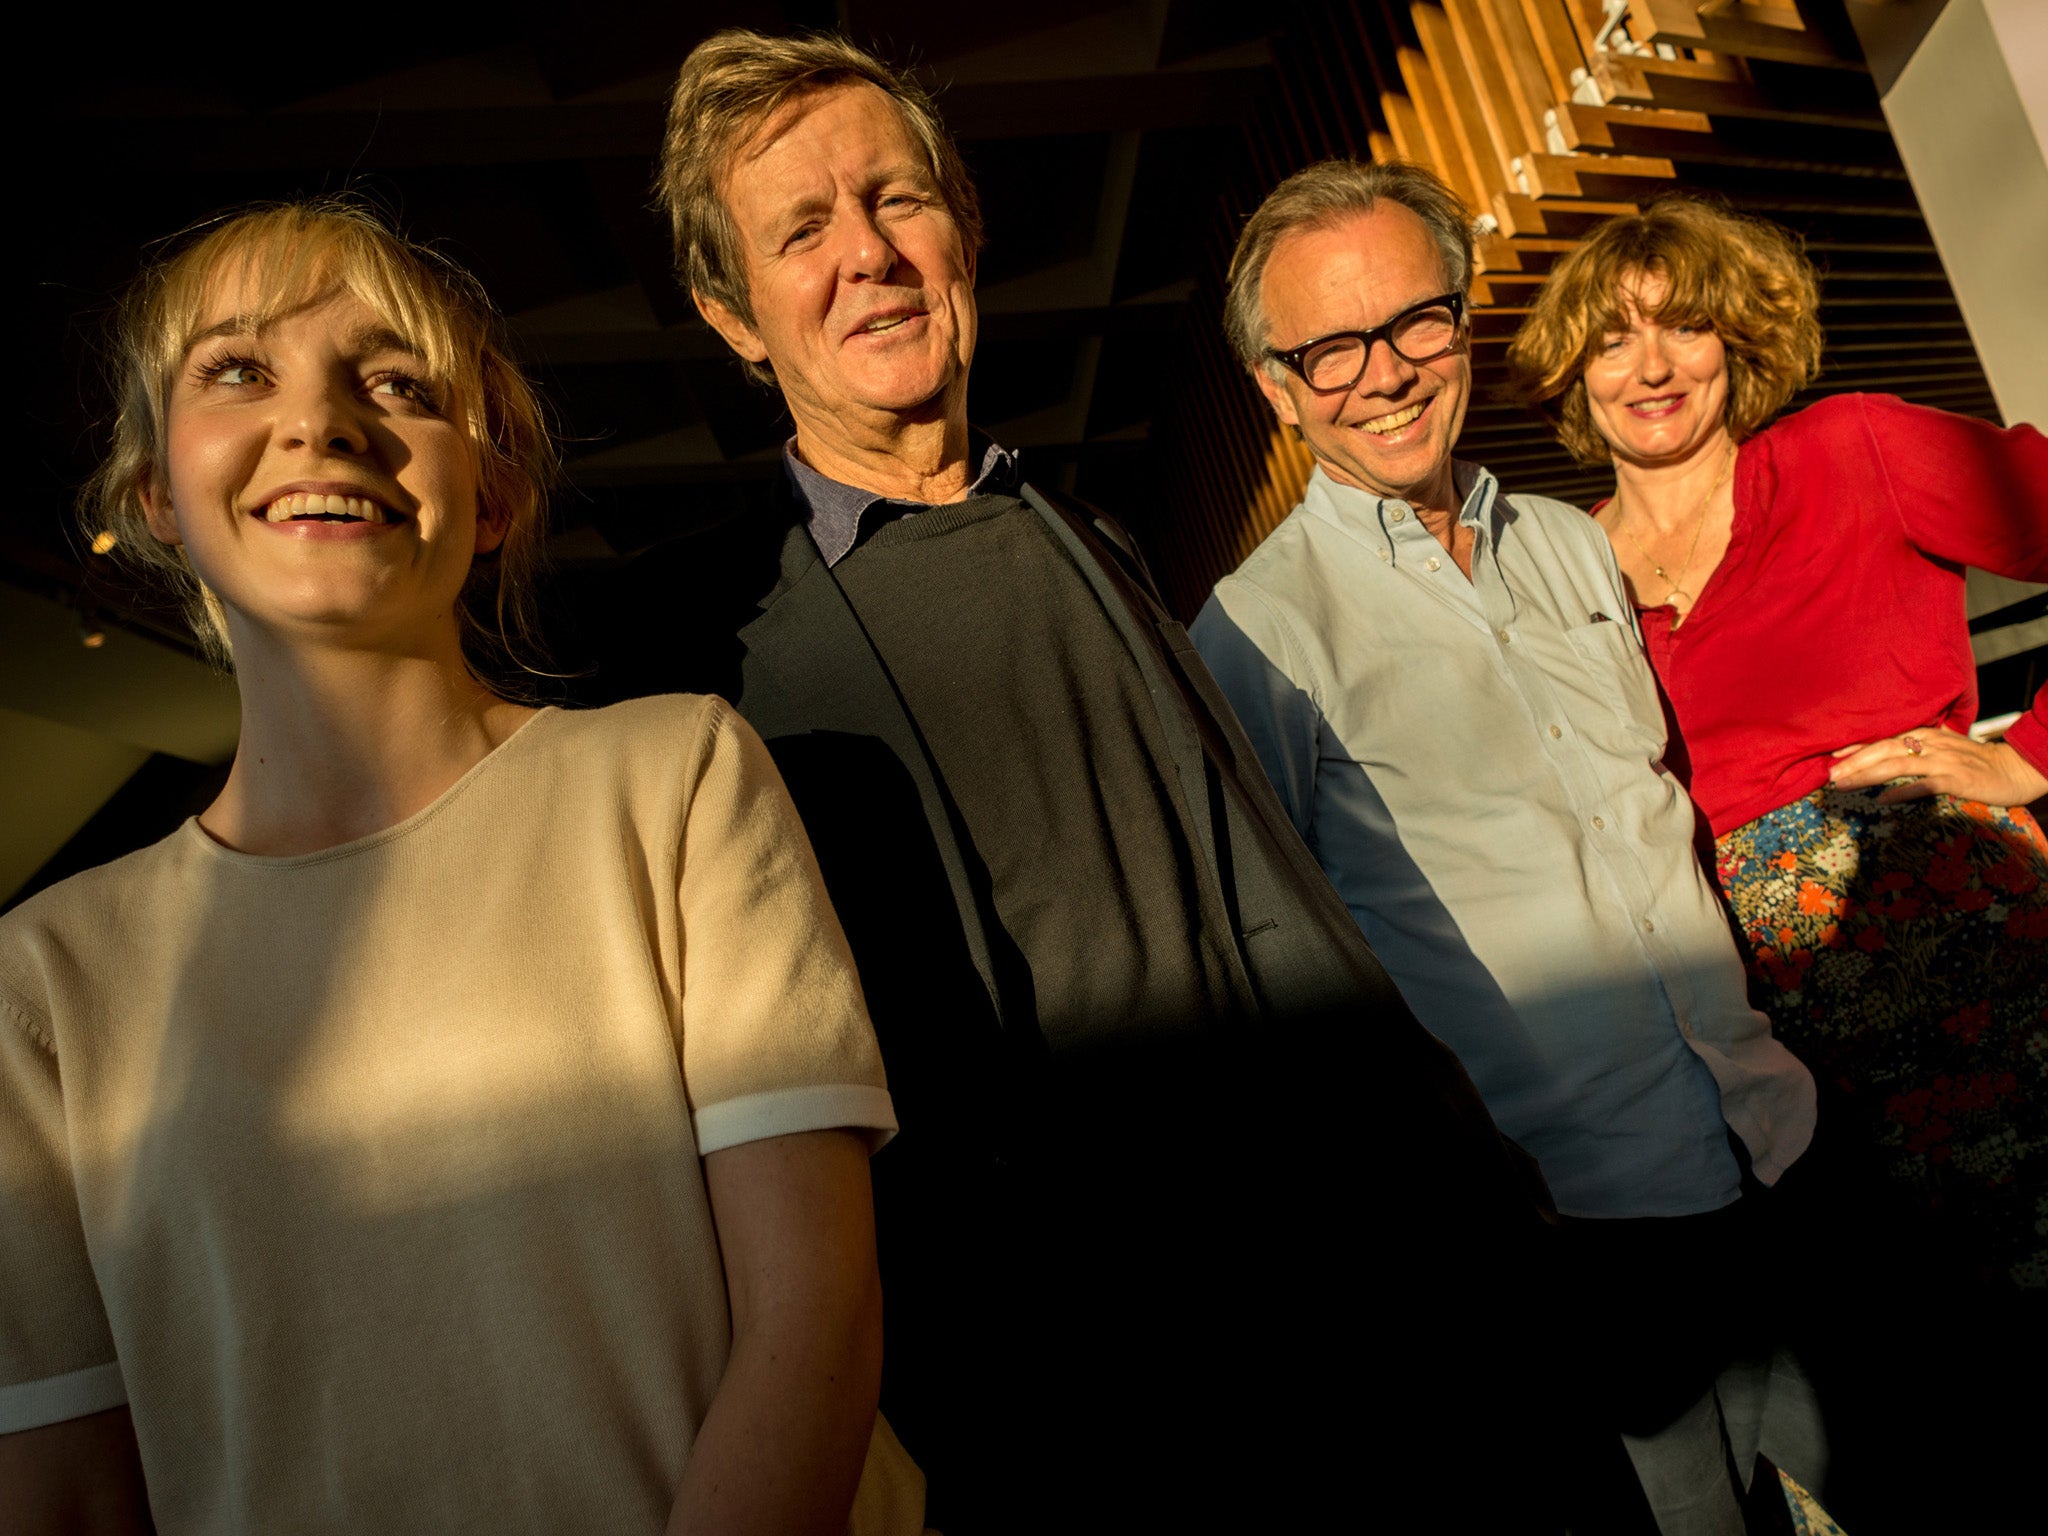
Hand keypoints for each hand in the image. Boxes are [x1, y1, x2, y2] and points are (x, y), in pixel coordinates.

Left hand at [1829, 725, 2047, 806]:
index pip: (1884, 737)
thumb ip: (1917, 748)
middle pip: (1884, 748)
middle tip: (1829, 774)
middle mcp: (1930, 744)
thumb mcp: (1943, 748)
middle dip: (1854, 761)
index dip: (1856, 746)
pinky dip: (1902, 791)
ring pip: (1897, 764)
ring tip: (1844, 785)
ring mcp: (1942, 761)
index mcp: (1925, 735)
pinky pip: (1924, 785)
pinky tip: (1883, 800)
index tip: (1831, 756)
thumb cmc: (1974, 761)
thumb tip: (1886, 754)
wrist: (2014, 768)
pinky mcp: (1956, 780)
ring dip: (1867, 775)